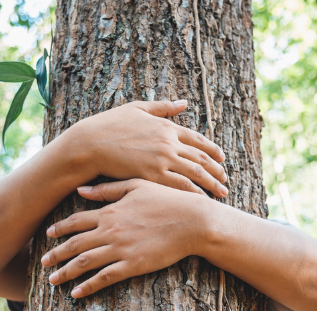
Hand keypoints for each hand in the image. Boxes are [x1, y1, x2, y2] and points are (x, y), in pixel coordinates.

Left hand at [40, 179, 212, 297]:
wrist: (192, 221)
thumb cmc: (168, 200)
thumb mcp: (136, 186)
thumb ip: (107, 189)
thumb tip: (81, 190)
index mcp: (110, 211)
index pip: (76, 221)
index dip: (60, 229)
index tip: (48, 235)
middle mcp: (110, 231)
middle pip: (74, 245)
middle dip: (56, 255)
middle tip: (43, 263)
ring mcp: (120, 249)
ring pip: (84, 263)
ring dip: (65, 272)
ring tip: (53, 280)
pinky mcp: (133, 265)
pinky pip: (104, 278)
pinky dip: (88, 286)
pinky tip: (76, 293)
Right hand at [68, 100, 228, 197]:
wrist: (90, 144)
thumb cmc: (108, 125)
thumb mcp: (137, 108)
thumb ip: (163, 107)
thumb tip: (184, 102)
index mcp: (166, 126)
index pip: (197, 139)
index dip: (212, 149)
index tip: (222, 158)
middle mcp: (168, 143)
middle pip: (201, 158)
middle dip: (216, 170)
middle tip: (226, 179)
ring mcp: (162, 159)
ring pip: (195, 174)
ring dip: (211, 184)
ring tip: (221, 192)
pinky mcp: (152, 175)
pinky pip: (180, 186)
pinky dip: (194, 194)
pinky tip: (202, 200)